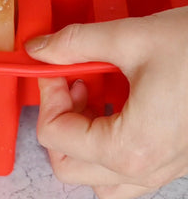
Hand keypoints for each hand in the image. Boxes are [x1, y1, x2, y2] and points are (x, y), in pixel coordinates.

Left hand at [25, 7, 187, 198]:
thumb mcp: (131, 38)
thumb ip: (76, 43)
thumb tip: (40, 48)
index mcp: (132, 147)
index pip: (56, 136)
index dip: (48, 95)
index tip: (56, 67)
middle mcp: (147, 168)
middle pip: (70, 167)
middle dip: (60, 121)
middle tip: (71, 82)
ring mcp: (163, 167)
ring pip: (98, 177)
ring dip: (82, 137)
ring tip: (92, 94)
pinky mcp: (174, 156)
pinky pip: (126, 168)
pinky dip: (108, 139)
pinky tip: (118, 100)